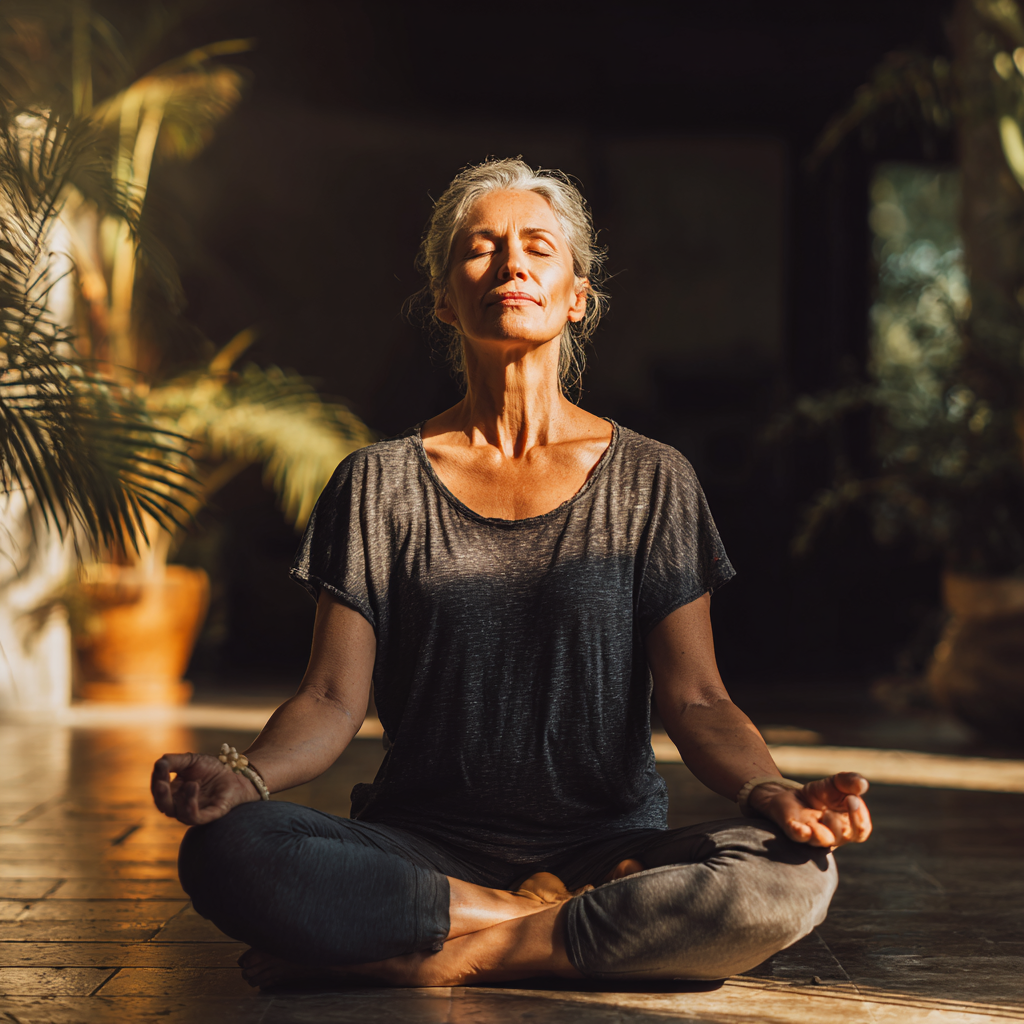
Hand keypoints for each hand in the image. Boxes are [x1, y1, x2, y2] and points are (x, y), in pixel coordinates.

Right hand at [151, 752, 260, 824]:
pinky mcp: (210, 814)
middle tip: (161, 783)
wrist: (237, 772)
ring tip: (192, 784)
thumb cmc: (212, 767)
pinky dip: (192, 807)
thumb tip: (158, 763)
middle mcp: (181, 805)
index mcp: (174, 793)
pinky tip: (194, 789)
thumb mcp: (190, 760)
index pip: (159, 789)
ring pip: (180, 814)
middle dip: (161, 795)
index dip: (157, 778)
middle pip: (164, 806)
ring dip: (183, 800)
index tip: (160, 765)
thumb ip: (173, 761)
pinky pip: (197, 817)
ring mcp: (195, 811)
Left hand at [750, 772, 871, 848]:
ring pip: (824, 839)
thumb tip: (863, 784)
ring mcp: (813, 835)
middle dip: (845, 821)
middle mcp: (833, 835)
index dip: (860, 817)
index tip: (851, 798)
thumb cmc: (821, 794)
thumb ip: (850, 782)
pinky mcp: (794, 830)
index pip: (861, 830)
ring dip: (826, 828)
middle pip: (845, 836)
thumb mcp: (837, 783)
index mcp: (848, 826)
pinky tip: (801, 827)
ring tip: (825, 813)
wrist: (791, 795)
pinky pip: (799, 836)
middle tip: (843, 802)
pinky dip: (801, 832)